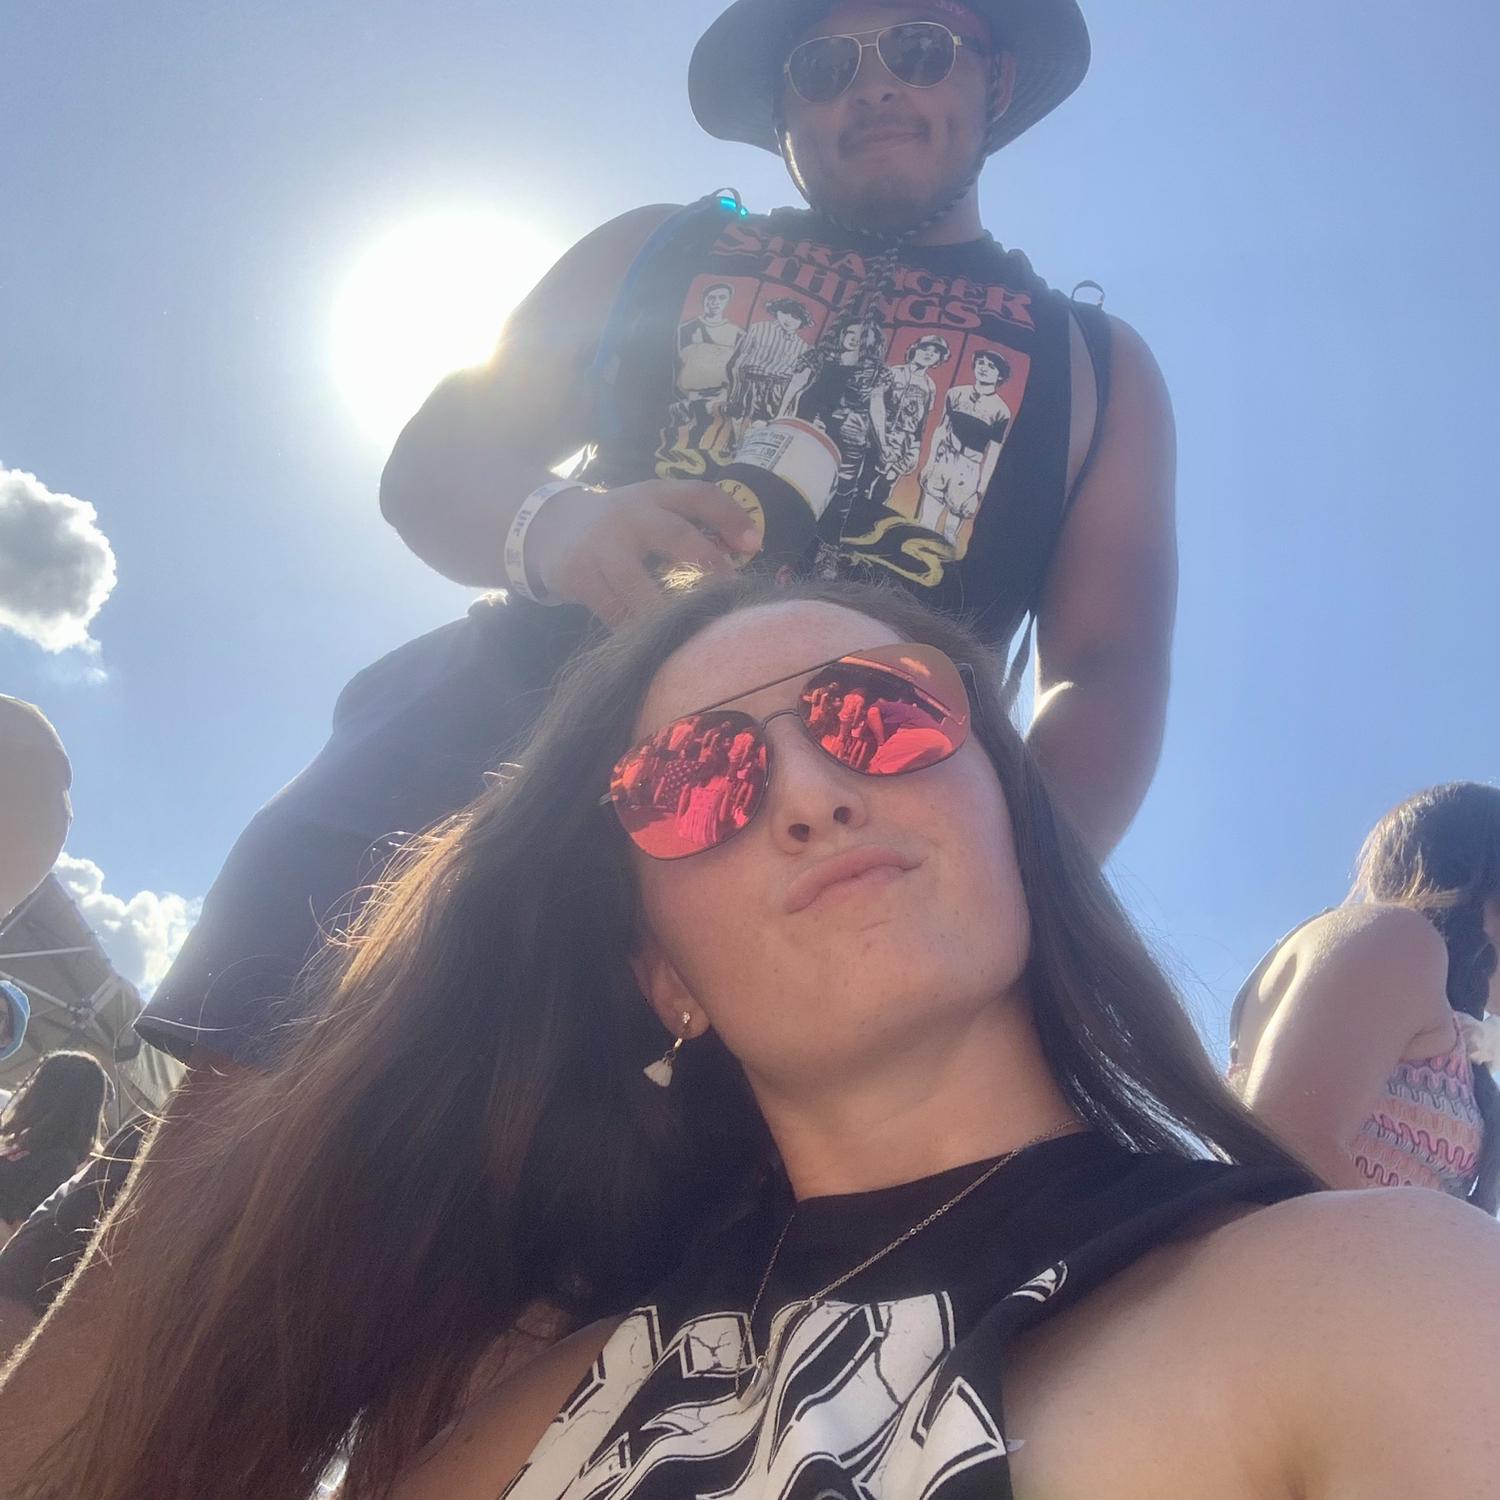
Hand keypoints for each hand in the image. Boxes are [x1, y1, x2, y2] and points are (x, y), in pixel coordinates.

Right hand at [525, 479, 759, 627]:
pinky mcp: (579, 575)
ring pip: (641, 585)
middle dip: (707, 563)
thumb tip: (749, 550)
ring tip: (695, 630)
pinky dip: (637, 628)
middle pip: (675, 534)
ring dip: (670, 610)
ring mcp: (601, 546)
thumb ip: (689, 523)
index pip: (699, 495)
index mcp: (654, 494)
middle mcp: (629, 514)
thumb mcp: (649, 508)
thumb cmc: (619, 526)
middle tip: (729, 592)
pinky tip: (655, 640)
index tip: (754, 545)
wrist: (547, 526)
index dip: (730, 516)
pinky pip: (615, 611)